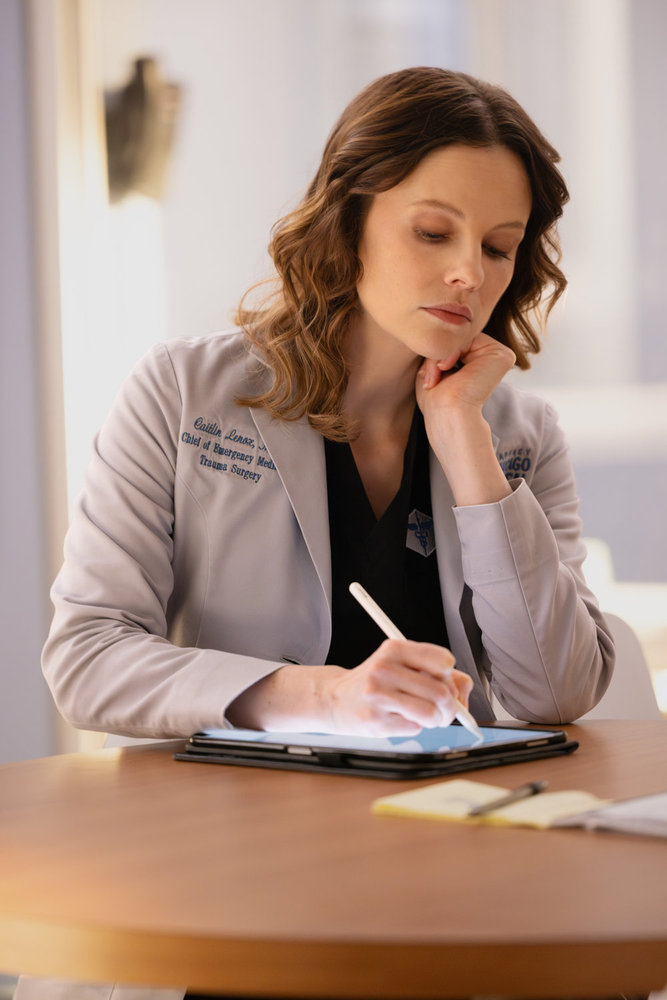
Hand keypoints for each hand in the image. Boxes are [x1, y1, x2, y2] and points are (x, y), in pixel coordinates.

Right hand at [324, 639, 472, 736]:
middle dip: (449, 706)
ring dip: (436, 720)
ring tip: (427, 717)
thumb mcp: (401, 665)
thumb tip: (465, 690)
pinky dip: (415, 727)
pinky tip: (401, 719)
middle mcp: (384, 669)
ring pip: (432, 713)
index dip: (450, 675)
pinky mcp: (376, 721)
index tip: (443, 681)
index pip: (443, 660)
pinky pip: (415, 728)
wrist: (335, 699)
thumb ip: (437, 672)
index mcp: (394, 648)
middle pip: (441, 691)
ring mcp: (378, 696)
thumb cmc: (375, 682)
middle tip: (442, 710)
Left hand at [416, 332, 514, 419]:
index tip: (429, 380)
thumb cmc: (437, 400)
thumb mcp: (433, 369)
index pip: (454, 342)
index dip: (436, 354)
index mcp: (479, 362)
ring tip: (438, 376)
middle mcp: (491, 358)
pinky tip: (448, 369)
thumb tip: (436, 331)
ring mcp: (499, 355)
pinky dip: (451, 351)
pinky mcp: (503, 355)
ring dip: (441, 354)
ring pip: (460, 337)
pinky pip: (468, 337)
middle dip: (438, 353)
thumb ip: (438, 350)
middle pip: (458, 337)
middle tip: (432, 379)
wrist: (447, 413)